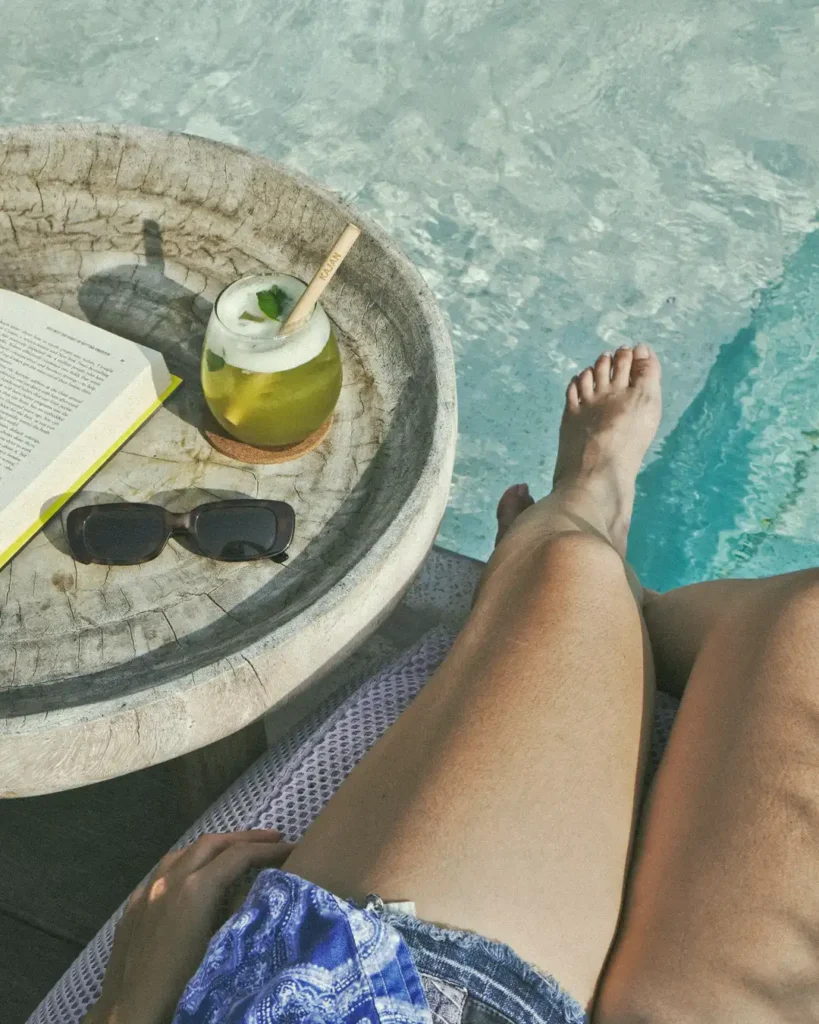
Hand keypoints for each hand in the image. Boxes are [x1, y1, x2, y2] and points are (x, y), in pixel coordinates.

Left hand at [83, 830, 294, 1023]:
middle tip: (273, 838)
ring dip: (214, 846)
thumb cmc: (181, 987)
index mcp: (195, 890)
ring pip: (184, 851)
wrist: (128, 1014)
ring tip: (235, 850)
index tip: (291, 847)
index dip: (269, 849)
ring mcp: (147, 890)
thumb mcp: (221, 949)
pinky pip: (164, 870)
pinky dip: (187, 862)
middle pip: (213, 843)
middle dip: (245, 838)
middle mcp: (170, 880)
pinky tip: (192, 875)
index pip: (239, 856)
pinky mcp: (133, 906)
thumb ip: (239, 914)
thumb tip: (257, 893)